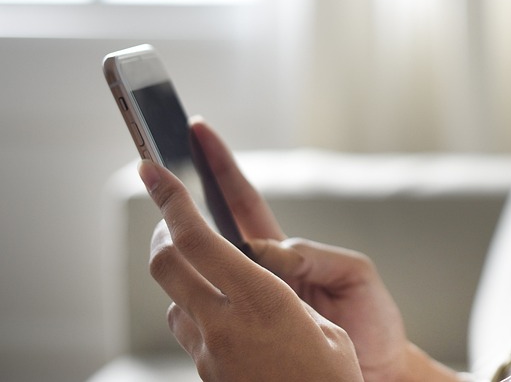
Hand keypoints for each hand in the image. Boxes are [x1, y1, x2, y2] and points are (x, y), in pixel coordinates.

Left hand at [143, 158, 363, 381]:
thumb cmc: (338, 378)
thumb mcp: (325, 325)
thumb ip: (283, 294)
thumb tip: (255, 276)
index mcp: (262, 301)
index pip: (198, 239)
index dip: (170, 199)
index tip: (151, 169)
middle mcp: (225, 325)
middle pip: (167, 263)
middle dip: (163, 229)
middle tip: (170, 209)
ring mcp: (209, 354)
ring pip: (174, 297)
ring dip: (183, 273)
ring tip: (208, 262)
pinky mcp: (207, 374)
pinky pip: (190, 329)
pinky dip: (197, 307)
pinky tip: (225, 311)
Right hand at [151, 122, 457, 381]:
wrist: (381, 371)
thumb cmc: (374, 320)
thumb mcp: (355, 275)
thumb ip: (313, 255)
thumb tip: (263, 251)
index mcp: (288, 252)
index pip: (245, 202)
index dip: (221, 167)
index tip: (198, 131)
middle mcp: (264, 272)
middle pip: (214, 228)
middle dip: (184, 196)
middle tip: (155, 169)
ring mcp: (253, 301)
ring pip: (207, 270)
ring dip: (183, 248)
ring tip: (162, 222)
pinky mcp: (249, 331)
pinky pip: (212, 313)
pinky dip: (198, 301)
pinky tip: (186, 292)